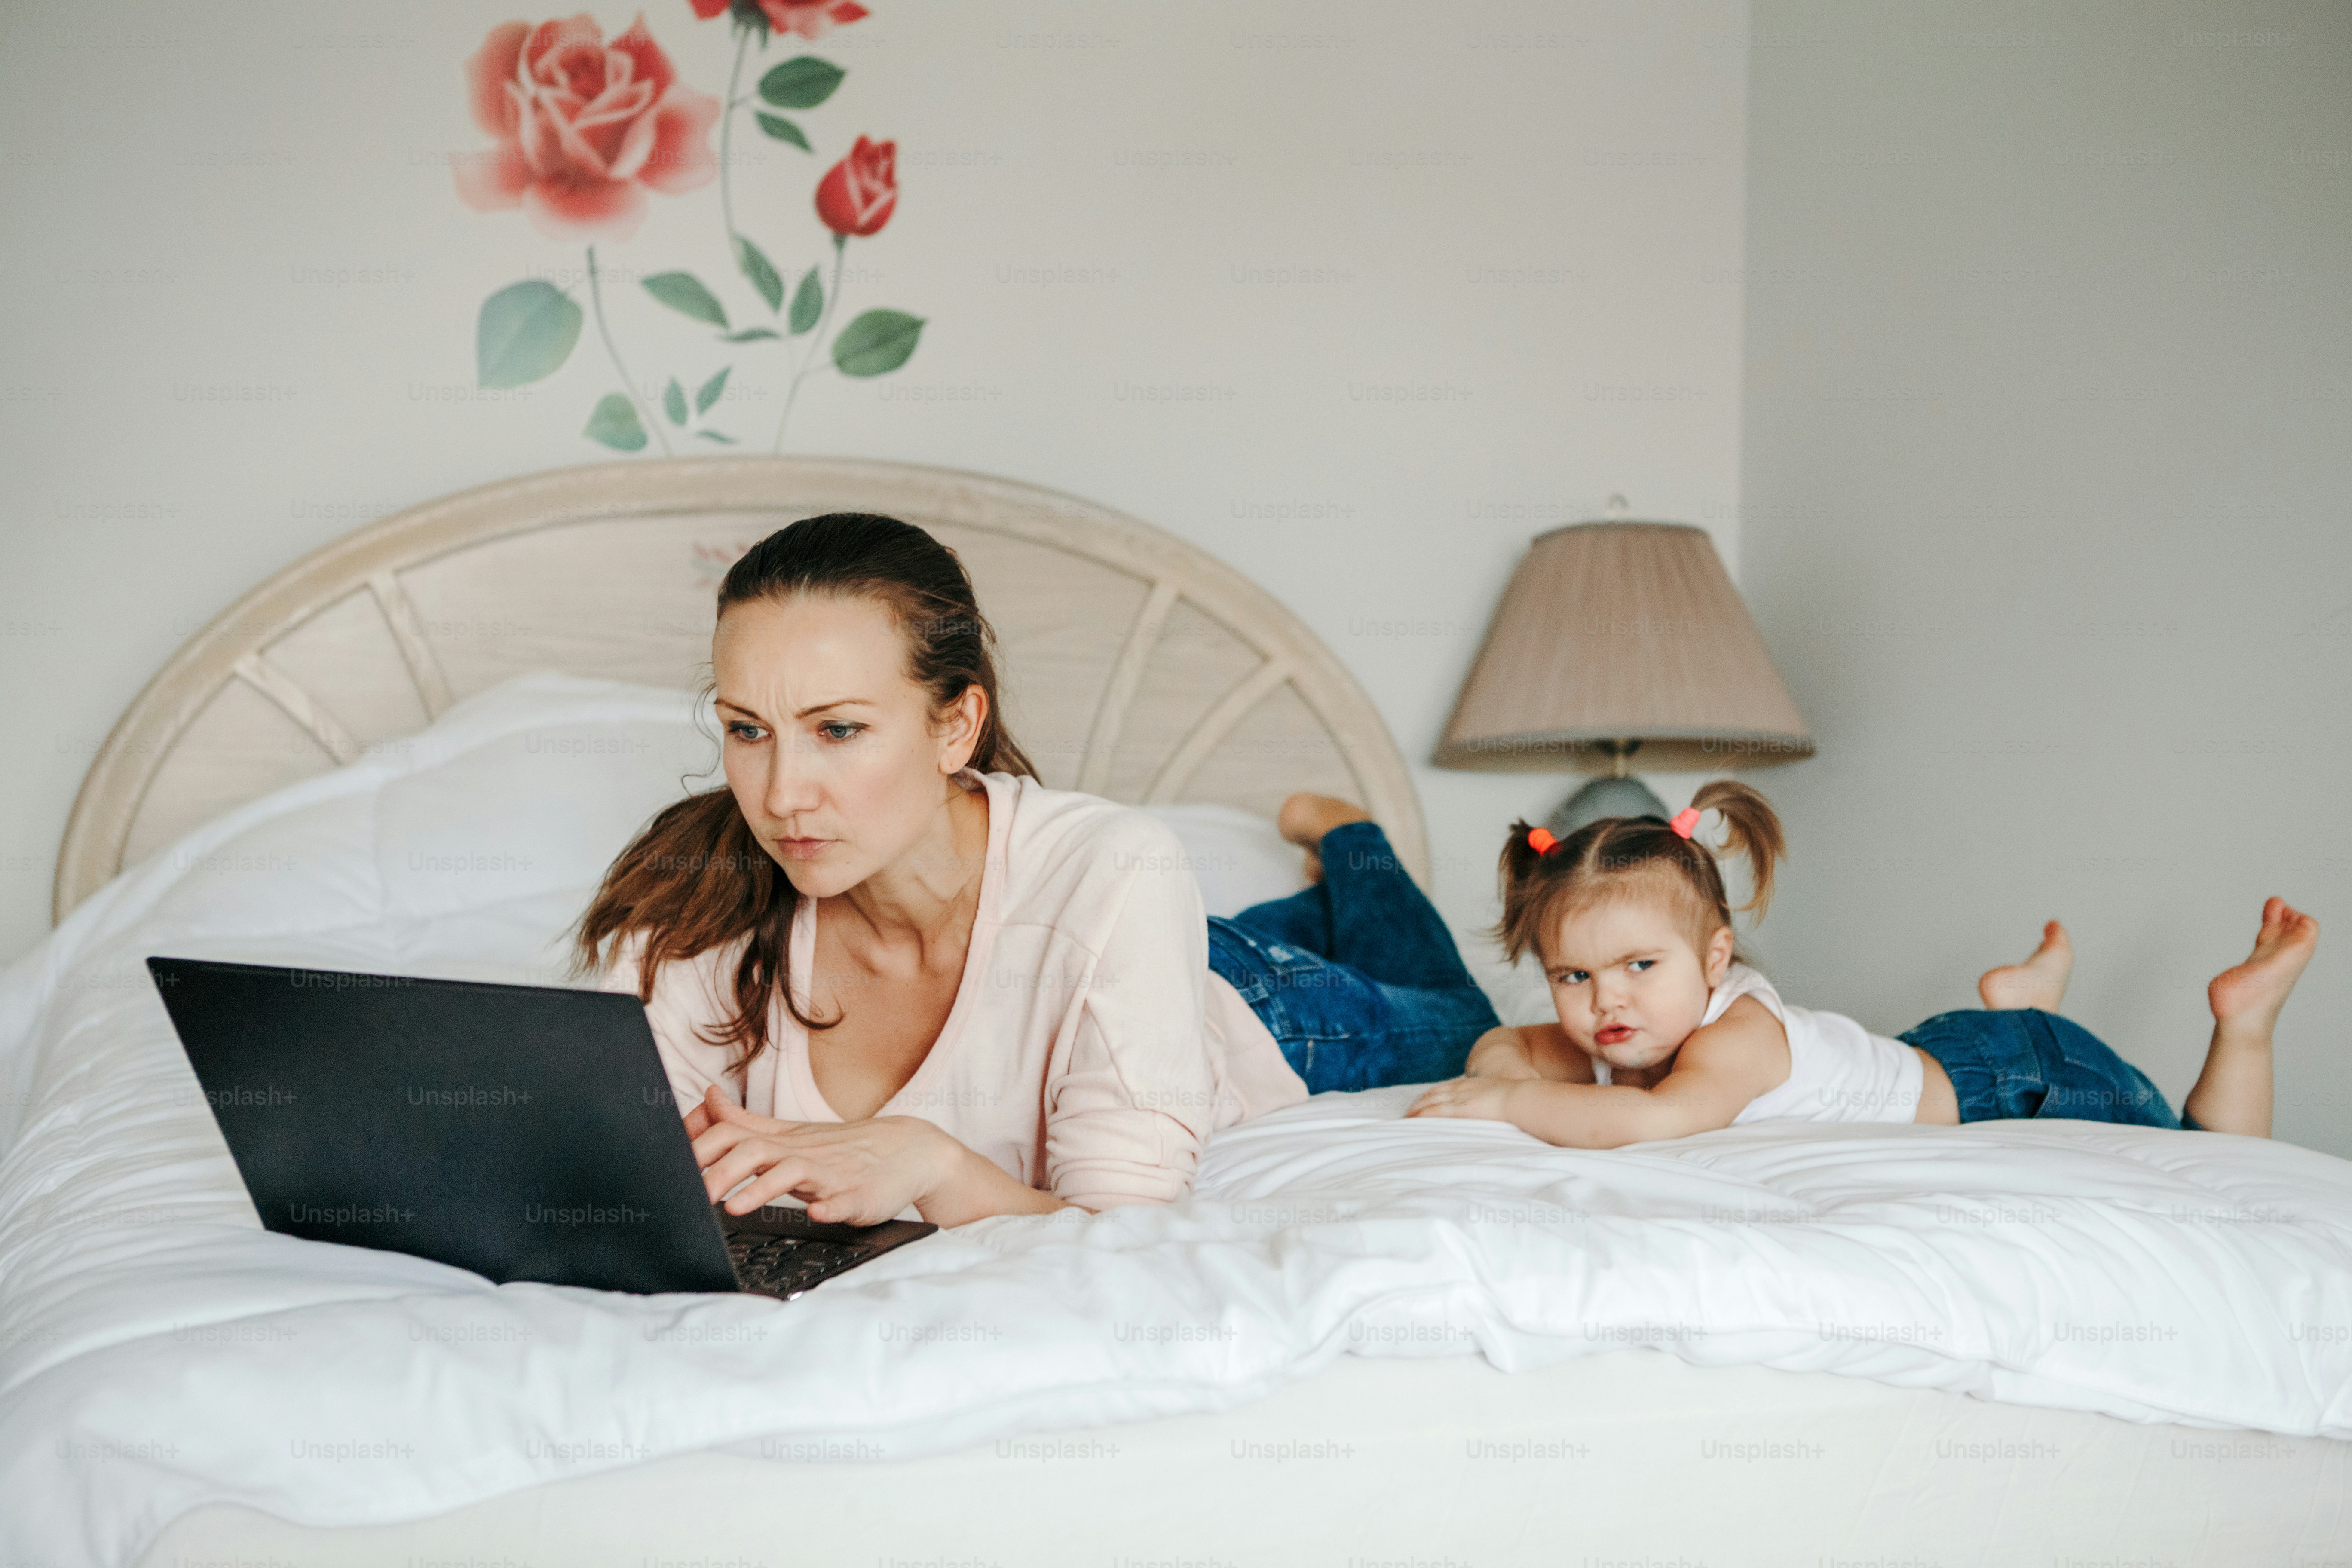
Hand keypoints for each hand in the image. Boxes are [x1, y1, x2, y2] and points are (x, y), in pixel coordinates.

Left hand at [686, 1085, 951, 1225]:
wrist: (909, 1151)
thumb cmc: (844, 1148)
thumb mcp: (791, 1134)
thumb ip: (746, 1122)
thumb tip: (707, 1099)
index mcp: (783, 1141)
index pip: (734, 1135)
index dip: (701, 1147)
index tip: (672, 1166)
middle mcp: (803, 1154)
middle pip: (756, 1151)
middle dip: (721, 1172)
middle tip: (694, 1195)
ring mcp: (832, 1175)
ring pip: (794, 1174)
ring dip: (763, 1189)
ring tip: (734, 1207)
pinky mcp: (860, 1196)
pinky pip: (845, 1201)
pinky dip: (831, 1207)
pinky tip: (817, 1213)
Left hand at [1407, 1076, 1519, 1121]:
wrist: (1522, 1098)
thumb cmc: (1521, 1101)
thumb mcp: (1509, 1097)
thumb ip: (1502, 1104)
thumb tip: (1510, 1111)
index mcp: (1474, 1085)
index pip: (1448, 1088)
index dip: (1435, 1093)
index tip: (1426, 1099)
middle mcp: (1463, 1089)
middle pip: (1436, 1093)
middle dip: (1422, 1101)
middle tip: (1410, 1110)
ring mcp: (1460, 1098)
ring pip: (1431, 1101)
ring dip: (1417, 1109)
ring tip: (1406, 1117)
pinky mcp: (1458, 1110)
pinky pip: (1433, 1112)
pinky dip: (1420, 1116)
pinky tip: (1410, 1121)